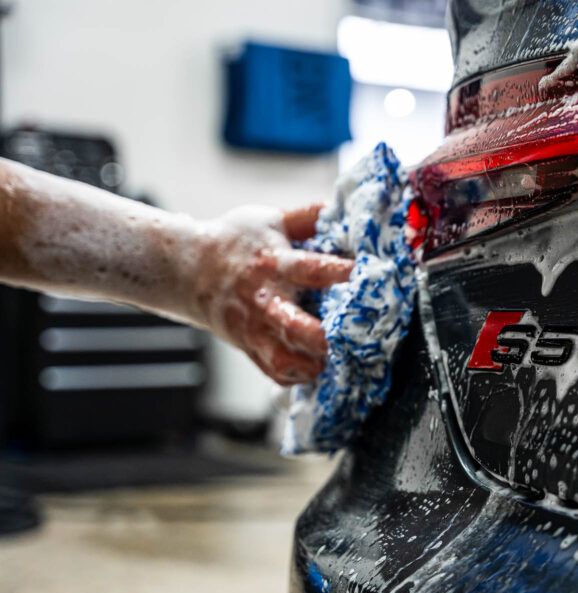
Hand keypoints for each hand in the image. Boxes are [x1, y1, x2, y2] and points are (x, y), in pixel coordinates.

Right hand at [191, 204, 350, 384]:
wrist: (187, 269)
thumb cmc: (234, 241)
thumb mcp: (269, 219)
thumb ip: (308, 216)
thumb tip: (342, 206)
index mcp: (274, 264)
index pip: (311, 270)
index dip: (341, 273)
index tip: (367, 277)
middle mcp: (264, 300)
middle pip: (295, 326)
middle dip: (324, 337)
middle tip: (352, 337)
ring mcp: (254, 329)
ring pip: (284, 358)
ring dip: (314, 364)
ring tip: (339, 360)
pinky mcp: (248, 347)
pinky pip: (274, 372)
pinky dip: (297, 377)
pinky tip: (317, 369)